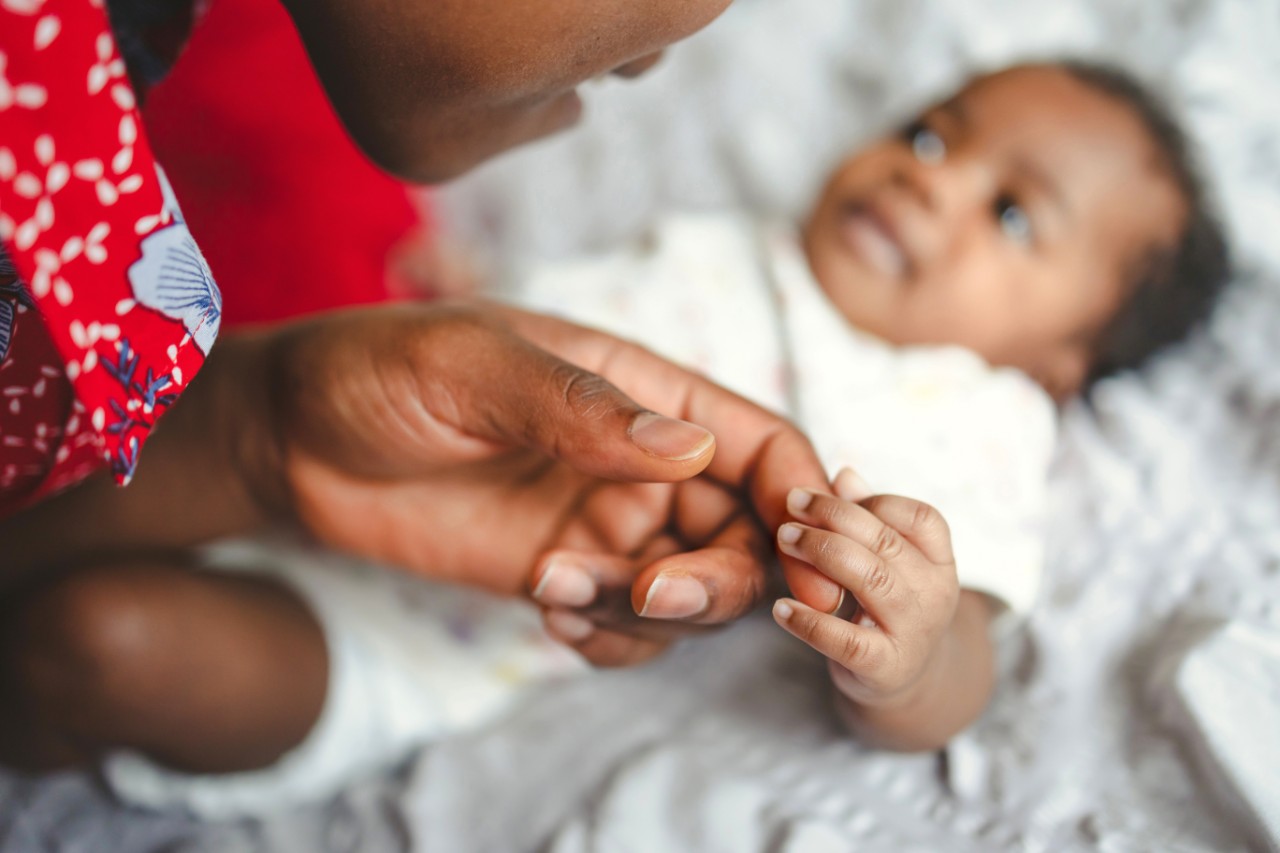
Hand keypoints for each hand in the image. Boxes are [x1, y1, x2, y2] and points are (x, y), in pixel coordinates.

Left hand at [267, 300, 834, 663]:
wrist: (293, 440)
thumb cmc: (380, 371)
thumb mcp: (474, 367)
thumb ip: (579, 407)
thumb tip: (692, 448)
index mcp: (642, 391)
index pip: (761, 442)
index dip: (801, 497)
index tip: (805, 555)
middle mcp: (640, 463)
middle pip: (743, 536)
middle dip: (720, 579)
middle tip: (653, 592)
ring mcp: (604, 524)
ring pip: (689, 594)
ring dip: (646, 612)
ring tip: (555, 586)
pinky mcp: (561, 576)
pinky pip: (626, 629)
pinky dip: (611, 639)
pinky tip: (551, 612)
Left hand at [770, 469, 960, 708]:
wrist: (903, 682)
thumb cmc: (887, 608)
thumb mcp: (888, 562)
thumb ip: (869, 518)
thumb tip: (845, 472)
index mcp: (940, 560)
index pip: (919, 517)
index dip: (870, 501)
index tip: (819, 495)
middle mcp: (935, 592)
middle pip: (886, 541)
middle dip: (833, 516)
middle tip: (791, 505)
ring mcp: (913, 631)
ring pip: (870, 579)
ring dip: (821, 552)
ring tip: (783, 539)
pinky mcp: (884, 667)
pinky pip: (845, 639)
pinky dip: (810, 621)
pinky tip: (780, 608)